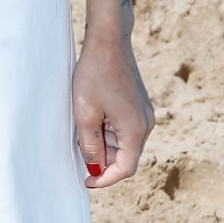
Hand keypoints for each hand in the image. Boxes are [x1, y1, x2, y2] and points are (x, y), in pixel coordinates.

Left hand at [72, 31, 154, 188]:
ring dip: (103, 144)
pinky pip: (124, 128)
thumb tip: (95, 168)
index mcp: (136, 130)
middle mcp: (146, 124)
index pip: (125, 169)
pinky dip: (108, 132)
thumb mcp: (85, 115)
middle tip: (78, 152)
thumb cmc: (95, 75)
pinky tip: (90, 119)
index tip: (85, 182)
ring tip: (82, 129)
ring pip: (123, 142)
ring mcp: (143, 113)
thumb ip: (91, 146)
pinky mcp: (137, 105)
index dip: (105, 180)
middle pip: (125, 157)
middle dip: (102, 160)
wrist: (108, 41)